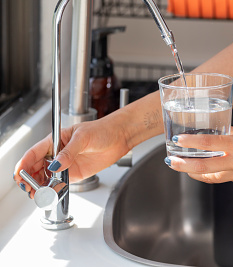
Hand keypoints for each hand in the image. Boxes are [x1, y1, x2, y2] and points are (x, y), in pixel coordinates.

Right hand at [13, 116, 130, 195]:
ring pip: (45, 178)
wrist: (120, 137)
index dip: (24, 164)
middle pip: (36, 168)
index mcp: (56, 140)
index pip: (34, 153)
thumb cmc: (103, 130)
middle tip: (29, 188)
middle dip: (29, 179)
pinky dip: (53, 190)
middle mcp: (58, 153)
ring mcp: (65, 164)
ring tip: (38, 194)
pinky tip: (51, 193)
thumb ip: (69, 152)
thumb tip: (56, 165)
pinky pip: (59, 183)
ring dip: (39, 186)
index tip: (20, 174)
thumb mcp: (83, 137)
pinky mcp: (74, 174)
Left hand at [166, 127, 232, 186]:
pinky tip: (212, 167)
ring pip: (213, 176)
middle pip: (204, 167)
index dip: (191, 142)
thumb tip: (219, 131)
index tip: (178, 140)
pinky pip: (227, 179)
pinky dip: (216, 173)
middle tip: (172, 161)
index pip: (210, 143)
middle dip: (184, 165)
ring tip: (185, 166)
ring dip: (197, 172)